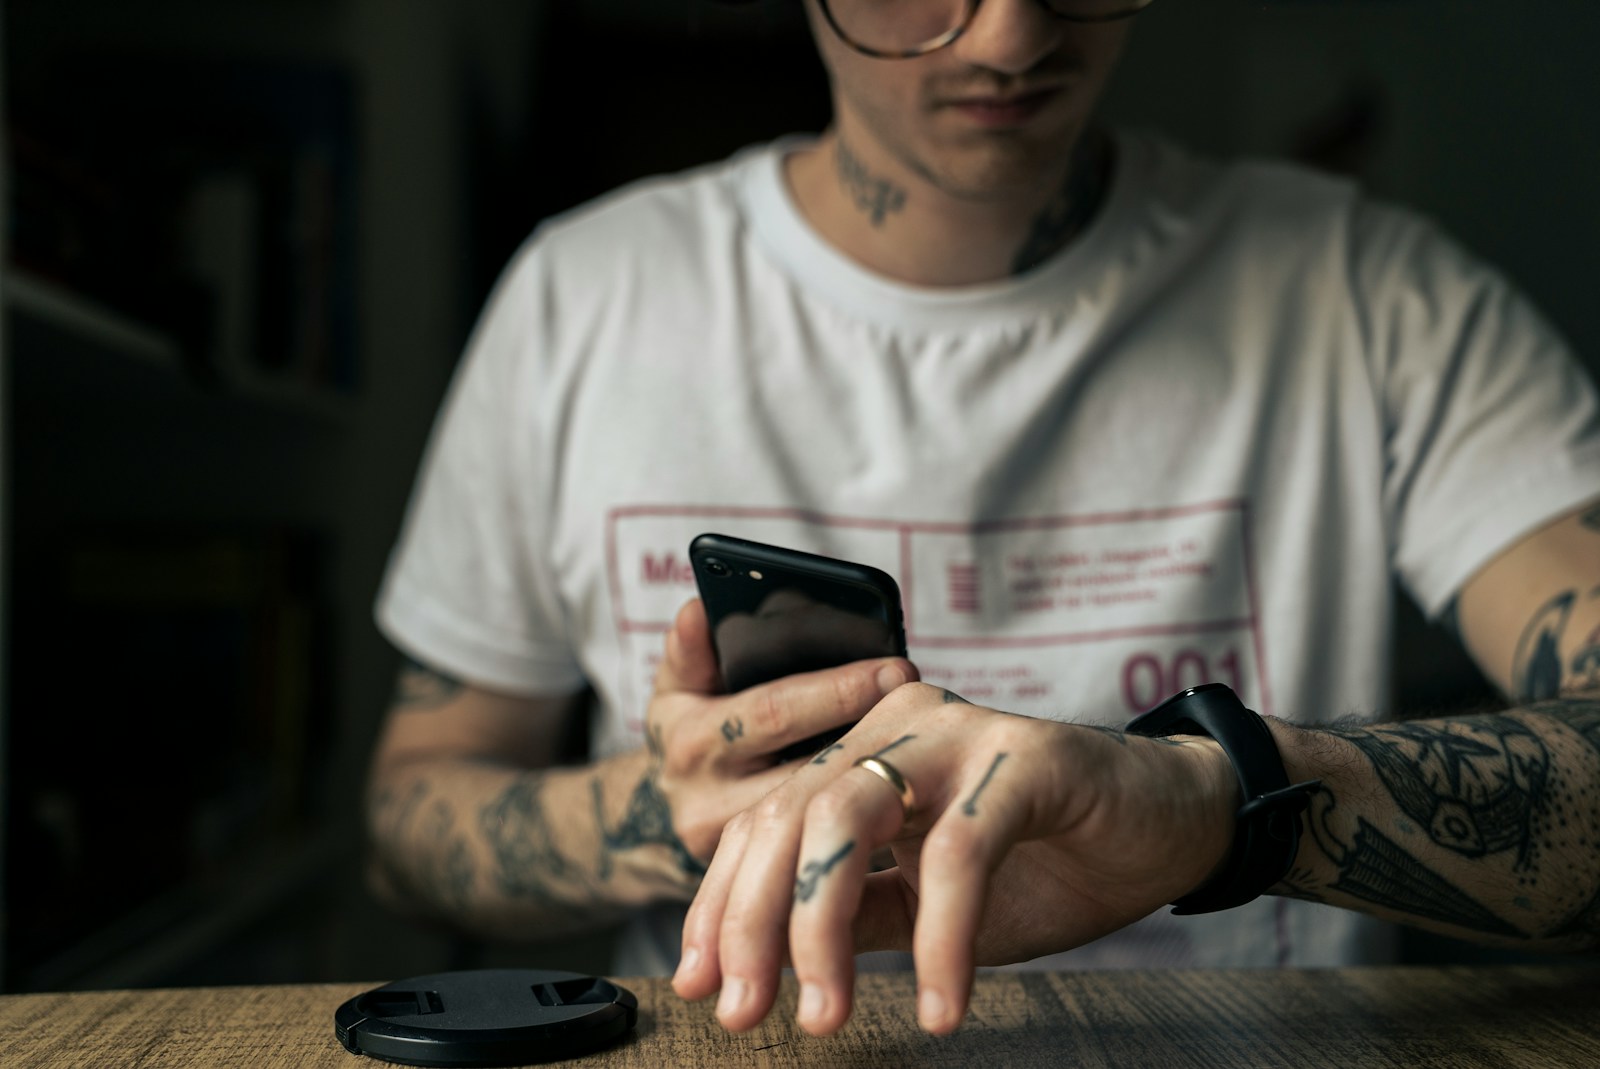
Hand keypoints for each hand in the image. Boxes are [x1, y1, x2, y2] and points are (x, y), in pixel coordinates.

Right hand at [647, 599, 916, 864]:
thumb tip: (699, 609)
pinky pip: (823, 845)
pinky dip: (864, 816)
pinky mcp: (762, 880)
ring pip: (820, 813)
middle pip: (807, 768)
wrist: (668, 811)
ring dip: (873, 778)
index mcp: (692, 738)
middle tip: (927, 706)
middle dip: (872, 732)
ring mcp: (735, 849)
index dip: (839, 690)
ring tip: (925, 742)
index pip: (774, 710)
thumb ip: (690, 648)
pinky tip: (906, 789)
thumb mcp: (679, 685)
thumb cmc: (692, 726)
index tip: (897, 667)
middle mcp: (707, 799)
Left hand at [671, 682, 1238, 1035]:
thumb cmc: (1051, 861)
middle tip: (747, 1012)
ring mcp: (960, 732)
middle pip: (789, 815)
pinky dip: (939, 937)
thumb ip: (858, 913)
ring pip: (848, 814)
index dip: (722, 904)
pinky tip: (940, 1005)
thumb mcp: (929, 902)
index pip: (765, 821)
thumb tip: (769, 961)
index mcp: (864, 753)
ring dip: (820, 923)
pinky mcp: (1027, 756)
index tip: (698, 985)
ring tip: (825, 1015)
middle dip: (751, 921)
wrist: (1173, 824)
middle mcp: (897, 728)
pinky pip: (958, 851)